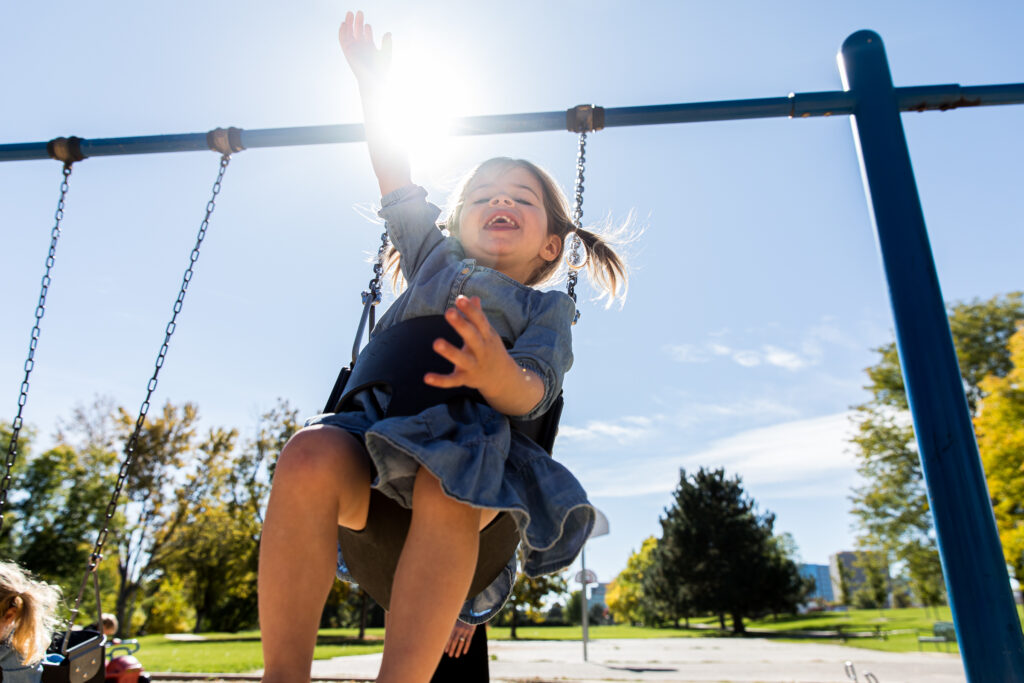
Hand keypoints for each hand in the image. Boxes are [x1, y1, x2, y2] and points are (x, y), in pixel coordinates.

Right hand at [338, 10, 391, 88]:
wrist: (373, 79)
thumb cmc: (381, 70)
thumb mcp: (386, 54)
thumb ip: (387, 43)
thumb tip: (388, 33)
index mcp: (369, 47)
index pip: (367, 35)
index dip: (367, 28)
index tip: (368, 25)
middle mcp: (361, 46)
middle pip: (357, 31)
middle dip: (358, 21)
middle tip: (359, 12)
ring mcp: (353, 48)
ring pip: (349, 33)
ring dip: (349, 23)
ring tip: (350, 13)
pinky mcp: (347, 51)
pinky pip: (342, 39)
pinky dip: (342, 31)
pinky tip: (343, 23)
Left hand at [426, 295, 544, 415]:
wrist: (502, 378)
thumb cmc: (490, 349)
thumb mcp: (488, 333)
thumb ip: (478, 316)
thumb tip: (473, 297)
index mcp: (487, 336)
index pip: (480, 321)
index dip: (470, 310)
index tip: (460, 298)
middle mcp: (482, 350)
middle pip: (472, 337)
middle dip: (461, 325)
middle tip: (448, 312)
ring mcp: (474, 366)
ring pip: (462, 359)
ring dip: (450, 352)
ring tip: (436, 343)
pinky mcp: (466, 379)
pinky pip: (453, 381)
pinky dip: (440, 380)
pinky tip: (426, 377)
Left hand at [443, 621, 475, 657]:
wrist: (471, 614)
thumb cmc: (462, 619)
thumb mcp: (455, 622)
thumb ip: (451, 628)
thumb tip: (445, 636)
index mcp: (454, 627)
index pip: (450, 637)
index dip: (447, 644)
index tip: (445, 651)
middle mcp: (459, 630)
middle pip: (454, 641)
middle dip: (452, 648)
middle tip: (450, 655)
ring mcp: (465, 631)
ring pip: (461, 642)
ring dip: (458, 650)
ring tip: (456, 656)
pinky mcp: (471, 632)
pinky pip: (468, 641)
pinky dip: (466, 647)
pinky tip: (464, 652)